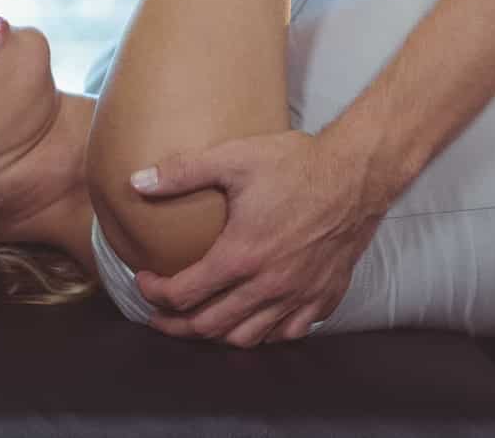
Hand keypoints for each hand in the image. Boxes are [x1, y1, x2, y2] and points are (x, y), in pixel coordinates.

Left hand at [127, 129, 383, 347]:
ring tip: (201, 321)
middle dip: (175, 325)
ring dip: (217, 335)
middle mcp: (269, 285)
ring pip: (248, 338)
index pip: (184, 294)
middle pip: (209, 326)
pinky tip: (255, 319)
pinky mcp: (324, 296)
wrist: (358, 172)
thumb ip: (182, 171)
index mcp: (242, 256)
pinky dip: (266, 333)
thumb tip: (137, 182)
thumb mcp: (234, 158)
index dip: (154, 293)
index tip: (145, 280)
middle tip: (160, 314)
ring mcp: (299, 296)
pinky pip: (289, 333)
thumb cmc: (298, 164)